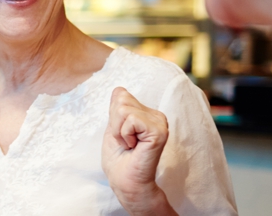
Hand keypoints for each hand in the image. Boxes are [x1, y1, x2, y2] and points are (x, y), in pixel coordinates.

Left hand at [101, 87, 174, 215]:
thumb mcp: (113, 128)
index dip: (112, 115)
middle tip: (125, 142)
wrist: (126, 182)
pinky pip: (130, 119)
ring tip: (129, 145)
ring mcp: (160, 122)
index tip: (121, 135)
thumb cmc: (119, 159)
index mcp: (146, 113)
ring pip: (123, 109)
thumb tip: (119, 89)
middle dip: (114, 123)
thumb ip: (117, 108)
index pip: (120, 94)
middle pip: (121, 99)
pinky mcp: (159, 131)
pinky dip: (124, 134)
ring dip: (118, 130)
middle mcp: (156, 115)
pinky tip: (134, 147)